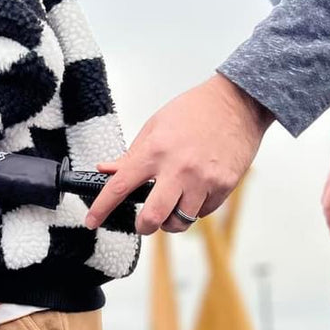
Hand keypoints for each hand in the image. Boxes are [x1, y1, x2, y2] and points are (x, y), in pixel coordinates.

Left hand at [85, 74, 272, 233]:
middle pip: (153, 217)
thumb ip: (131, 155)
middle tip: (143, 223)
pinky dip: (194, 209)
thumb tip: (107, 171)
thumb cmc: (195, 110)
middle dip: (143, 227)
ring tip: (170, 208)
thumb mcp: (155, 126)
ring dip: (170, 221)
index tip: (91, 221)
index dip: (101, 209)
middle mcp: (178, 168)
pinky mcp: (224, 186)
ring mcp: (203, 179)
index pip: (120, 187)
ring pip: (180, 221)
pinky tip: (193, 193)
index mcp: (155, 151)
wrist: (238, 102)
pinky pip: (203, 212)